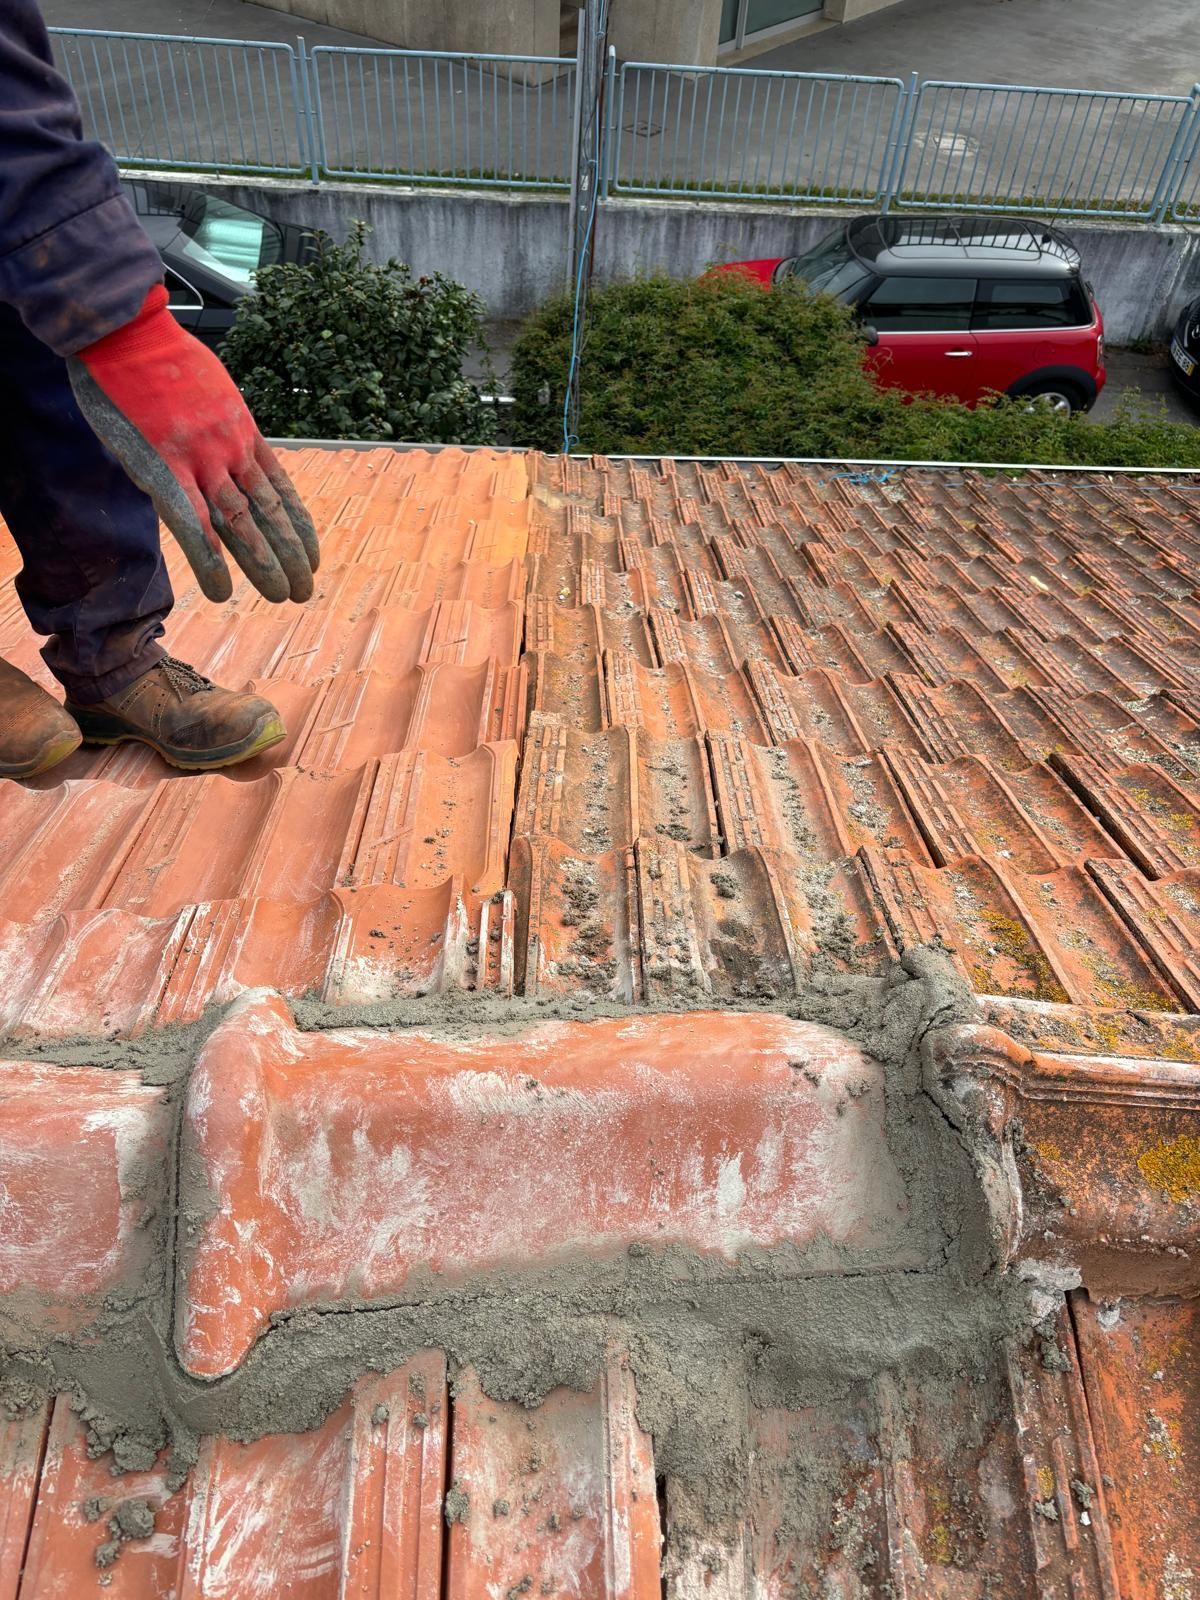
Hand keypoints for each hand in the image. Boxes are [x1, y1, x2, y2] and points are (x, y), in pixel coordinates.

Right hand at [68, 284, 318, 603]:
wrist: (127, 331)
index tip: (312, 556)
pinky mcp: (163, 466)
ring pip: (241, 521)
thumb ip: (212, 431)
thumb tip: (210, 460)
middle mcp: (230, 450)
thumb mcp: (204, 393)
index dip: (299, 527)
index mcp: (242, 432)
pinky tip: (221, 591)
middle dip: (288, 555)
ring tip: (284, 597)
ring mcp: (200, 459)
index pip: (281, 490)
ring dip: (263, 563)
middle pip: (268, 513)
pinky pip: (192, 522)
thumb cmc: (156, 358)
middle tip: (304, 591)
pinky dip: (208, 559)